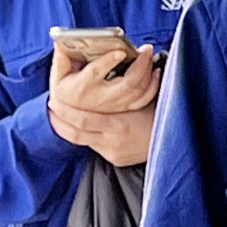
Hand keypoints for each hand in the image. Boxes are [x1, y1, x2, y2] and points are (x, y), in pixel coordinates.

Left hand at [47, 42, 161, 164]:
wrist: (176, 141)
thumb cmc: (162, 114)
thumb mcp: (143, 98)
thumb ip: (125, 87)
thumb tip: (110, 67)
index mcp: (118, 125)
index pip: (82, 120)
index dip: (65, 112)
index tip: (53, 100)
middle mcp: (112, 142)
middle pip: (76, 133)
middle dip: (59, 121)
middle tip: (49, 107)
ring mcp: (112, 153)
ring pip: (82, 141)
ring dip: (67, 128)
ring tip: (56, 116)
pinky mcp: (115, 159)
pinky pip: (94, 145)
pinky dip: (83, 135)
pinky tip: (76, 125)